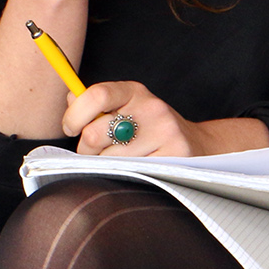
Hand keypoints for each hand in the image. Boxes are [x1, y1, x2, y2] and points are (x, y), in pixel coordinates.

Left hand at [62, 81, 268, 157]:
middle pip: (95, 134)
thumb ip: (95, 104)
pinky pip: (131, 174)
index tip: (70, 128)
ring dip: (107, 166)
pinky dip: (127, 176)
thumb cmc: (149, 129)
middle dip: (86, 150)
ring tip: (123, 161)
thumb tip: (70, 98)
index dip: (74, 115)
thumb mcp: (125, 108)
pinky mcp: (175, 157)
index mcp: (133, 92)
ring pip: (109, 160)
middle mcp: (151, 108)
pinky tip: (139, 170)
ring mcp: (165, 132)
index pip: (96, 95)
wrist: (198, 146)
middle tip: (95, 153)